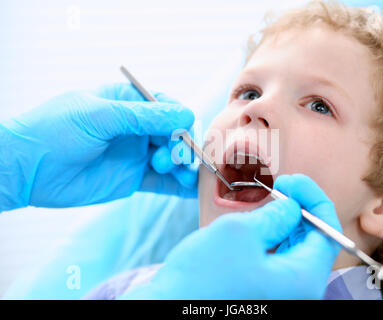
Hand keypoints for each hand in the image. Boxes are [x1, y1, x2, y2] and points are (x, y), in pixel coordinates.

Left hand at [0, 83, 197, 210]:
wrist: (26, 169)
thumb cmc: (54, 131)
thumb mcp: (99, 115)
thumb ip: (142, 116)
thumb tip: (184, 114)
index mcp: (127, 103)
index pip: (166, 106)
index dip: (179, 119)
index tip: (182, 133)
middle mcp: (135, 128)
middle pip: (174, 133)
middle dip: (181, 145)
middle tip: (173, 159)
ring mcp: (135, 154)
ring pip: (172, 158)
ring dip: (184, 167)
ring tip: (183, 177)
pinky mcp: (133, 179)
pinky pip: (162, 182)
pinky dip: (179, 186)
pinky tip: (193, 191)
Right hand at [118, 174, 341, 299]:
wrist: (165, 309)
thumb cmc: (200, 279)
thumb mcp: (240, 233)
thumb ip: (275, 216)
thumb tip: (292, 208)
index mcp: (302, 280)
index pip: (327, 233)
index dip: (313, 200)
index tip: (291, 182)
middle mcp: (297, 291)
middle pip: (312, 241)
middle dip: (298, 210)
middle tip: (278, 188)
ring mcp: (279, 294)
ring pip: (293, 249)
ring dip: (283, 222)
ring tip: (264, 204)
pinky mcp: (261, 292)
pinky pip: (277, 261)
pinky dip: (270, 238)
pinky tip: (255, 225)